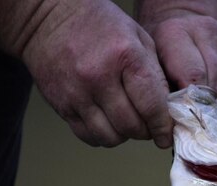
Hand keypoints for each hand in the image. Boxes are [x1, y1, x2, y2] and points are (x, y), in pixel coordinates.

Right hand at [21, 0, 172, 147]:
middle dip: (145, 132)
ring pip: (110, 137)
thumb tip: (168, 111)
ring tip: (126, 123)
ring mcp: (77, 93)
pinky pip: (88, 136)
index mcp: (125, 56)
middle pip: (131, 126)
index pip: (151, 106)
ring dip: (124, 136)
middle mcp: (99, 77)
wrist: (49, 17)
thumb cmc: (100, 25)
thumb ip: (156, 74)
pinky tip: (107, 123)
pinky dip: (102, 136)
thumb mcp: (137, 37)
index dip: (162, 127)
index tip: (166, 136)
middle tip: (148, 127)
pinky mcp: (61, 104)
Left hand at [140, 13, 216, 114]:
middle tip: (191, 120)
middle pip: (212, 85)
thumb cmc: (162, 59)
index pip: (192, 77)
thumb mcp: (153, 73)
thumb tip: (178, 128)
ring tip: (201, 108)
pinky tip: (216, 103)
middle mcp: (205, 29)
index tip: (183, 121)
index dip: (189, 105)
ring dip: (214, 107)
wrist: (181, 31)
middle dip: (201, 108)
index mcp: (175, 32)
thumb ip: (162, 95)